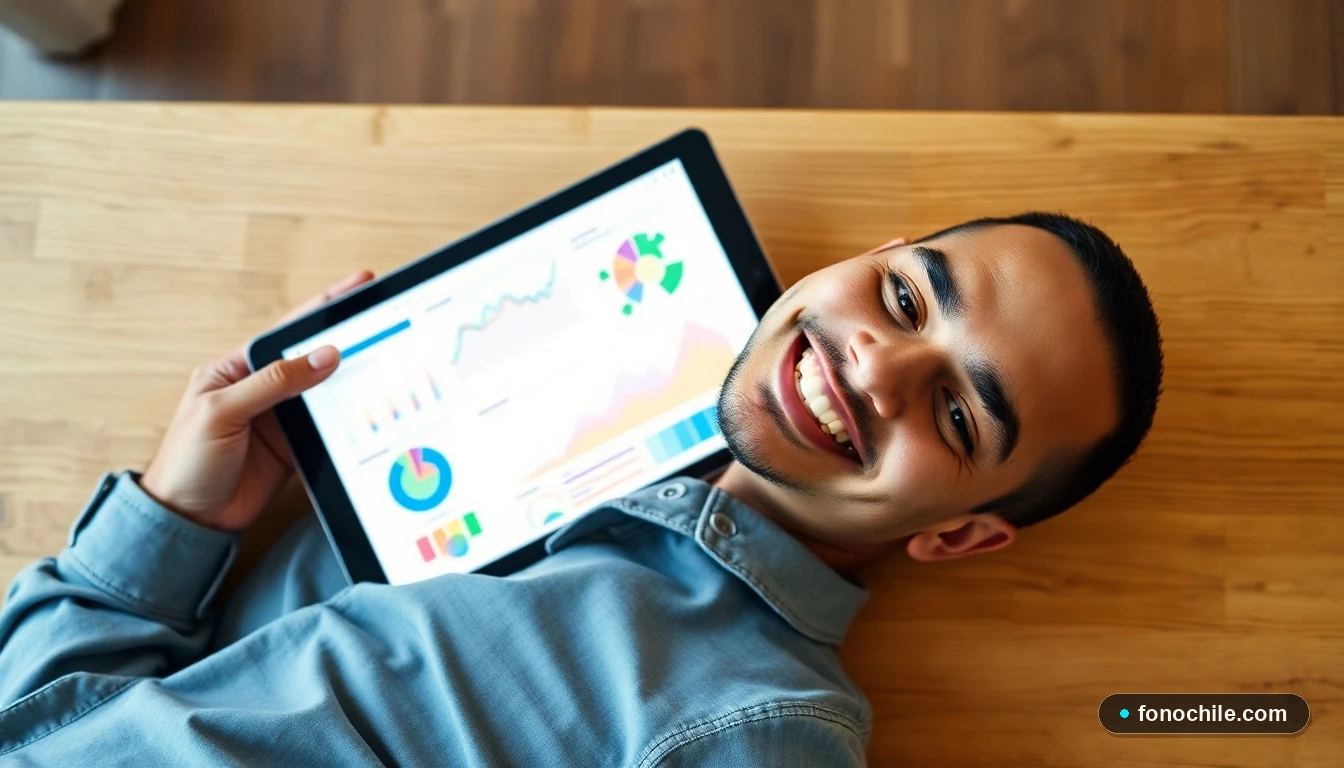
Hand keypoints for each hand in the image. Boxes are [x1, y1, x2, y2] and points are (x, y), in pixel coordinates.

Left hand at [140, 270, 374, 531]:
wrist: (188, 519)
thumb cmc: (187, 462)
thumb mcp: (223, 412)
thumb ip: (274, 382)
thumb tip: (323, 356)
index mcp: (235, 368)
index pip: (287, 332)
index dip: (324, 307)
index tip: (358, 285)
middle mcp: (261, 389)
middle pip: (312, 355)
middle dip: (347, 334)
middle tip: (383, 312)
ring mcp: (280, 417)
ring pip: (326, 389)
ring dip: (353, 376)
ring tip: (388, 354)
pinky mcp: (294, 446)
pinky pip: (329, 424)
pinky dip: (351, 416)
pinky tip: (372, 404)